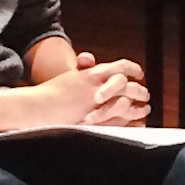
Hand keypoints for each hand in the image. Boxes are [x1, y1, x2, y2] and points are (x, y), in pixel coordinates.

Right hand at [30, 52, 148, 127]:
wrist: (38, 106)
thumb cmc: (51, 94)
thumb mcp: (70, 77)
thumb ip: (84, 70)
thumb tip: (88, 60)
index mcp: (92, 74)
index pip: (121, 67)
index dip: (132, 69)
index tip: (139, 73)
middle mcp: (98, 87)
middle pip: (129, 85)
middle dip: (140, 90)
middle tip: (146, 94)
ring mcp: (97, 104)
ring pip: (128, 102)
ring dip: (139, 107)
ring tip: (145, 109)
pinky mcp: (96, 119)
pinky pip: (121, 119)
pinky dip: (133, 121)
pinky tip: (139, 124)